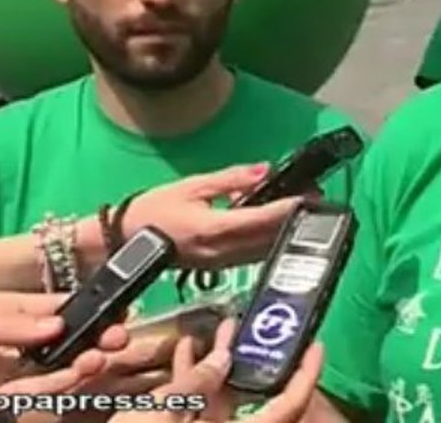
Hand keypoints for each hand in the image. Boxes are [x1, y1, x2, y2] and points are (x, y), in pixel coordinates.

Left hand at [0, 293, 126, 414]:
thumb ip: (0, 320)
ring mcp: (2, 377)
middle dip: (91, 339)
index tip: (115, 309)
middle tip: (117, 338)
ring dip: (79, 366)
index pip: (50, 309)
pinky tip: (71, 378)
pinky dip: (52, 388)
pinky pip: (28, 397)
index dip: (84, 308)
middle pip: (60, 343)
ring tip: (98, 359)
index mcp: (1, 316)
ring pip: (51, 371)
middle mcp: (8, 346)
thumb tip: (55, 324)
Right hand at [110, 319, 324, 422]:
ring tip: (219, 326)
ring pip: (219, 400)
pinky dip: (189, 381)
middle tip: (254, 321)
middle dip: (250, 356)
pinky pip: (191, 407)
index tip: (317, 343)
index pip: (289, 405)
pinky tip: (182, 349)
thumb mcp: (161, 415)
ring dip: (217, 363)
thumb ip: (195, 384)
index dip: (306, 375)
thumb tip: (223, 358)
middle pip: (251, 397)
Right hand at [122, 164, 303, 269]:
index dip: (288, 210)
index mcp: (212, 228)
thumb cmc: (153, 210)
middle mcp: (220, 251)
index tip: (312, 199)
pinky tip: (278, 226)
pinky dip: (268, 241)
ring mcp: (220, 264)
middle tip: (316, 200)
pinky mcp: (218, 269)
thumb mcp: (192, 186)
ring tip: (303, 210)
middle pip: (268, 238)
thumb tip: (266, 170)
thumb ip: (231, 180)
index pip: (260, 220)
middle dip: (294, 220)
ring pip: (263, 250)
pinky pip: (252, 256)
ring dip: (285, 232)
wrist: (123, 243)